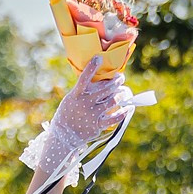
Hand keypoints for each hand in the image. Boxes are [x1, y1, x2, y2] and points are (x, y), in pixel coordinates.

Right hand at [21, 53, 129, 184]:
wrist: (64, 135)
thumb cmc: (68, 114)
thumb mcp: (71, 99)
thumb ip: (83, 90)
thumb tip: (99, 79)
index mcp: (76, 95)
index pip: (84, 78)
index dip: (91, 67)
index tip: (99, 58)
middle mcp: (85, 103)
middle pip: (105, 88)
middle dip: (116, 81)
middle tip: (121, 78)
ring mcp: (92, 115)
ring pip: (112, 101)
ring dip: (121, 94)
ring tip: (124, 91)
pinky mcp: (97, 125)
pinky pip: (114, 118)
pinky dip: (122, 112)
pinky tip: (128, 108)